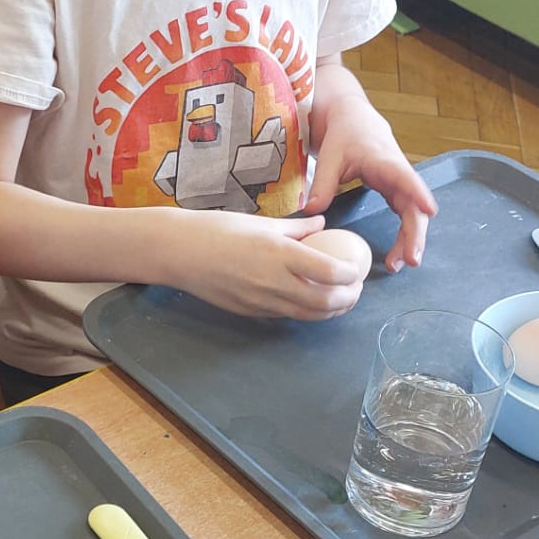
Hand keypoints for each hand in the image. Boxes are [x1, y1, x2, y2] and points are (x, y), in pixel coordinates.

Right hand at [160, 210, 366, 320]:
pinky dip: (306, 311)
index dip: (352, 274)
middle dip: (349, 298)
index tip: (358, 268)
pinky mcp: (251, 312)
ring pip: (309, 315)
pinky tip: (310, 301)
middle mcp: (274, 282)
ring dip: (331, 311)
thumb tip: (323, 226)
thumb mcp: (262, 223)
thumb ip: (297, 228)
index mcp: (280, 254)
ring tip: (340, 300)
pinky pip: (287, 315)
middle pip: (326, 301)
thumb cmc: (217, 229)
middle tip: (356, 289)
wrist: (180, 252)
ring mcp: (262, 301)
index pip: (331, 272)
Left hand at [305, 88, 435, 271]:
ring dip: (410, 240)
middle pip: (415, 206)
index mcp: (385, 162)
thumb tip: (312, 211)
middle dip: (415, 234)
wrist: (352, 118)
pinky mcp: (395, 191)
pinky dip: (402, 236)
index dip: (418, 194)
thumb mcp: (330, 156)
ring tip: (399, 265)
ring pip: (413, 214)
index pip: (406, 178)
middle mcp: (399, 173)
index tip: (429, 211)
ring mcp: (400, 183)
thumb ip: (322, 183)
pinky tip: (395, 256)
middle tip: (410, 260)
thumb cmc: (344, 134)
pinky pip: (405, 215)